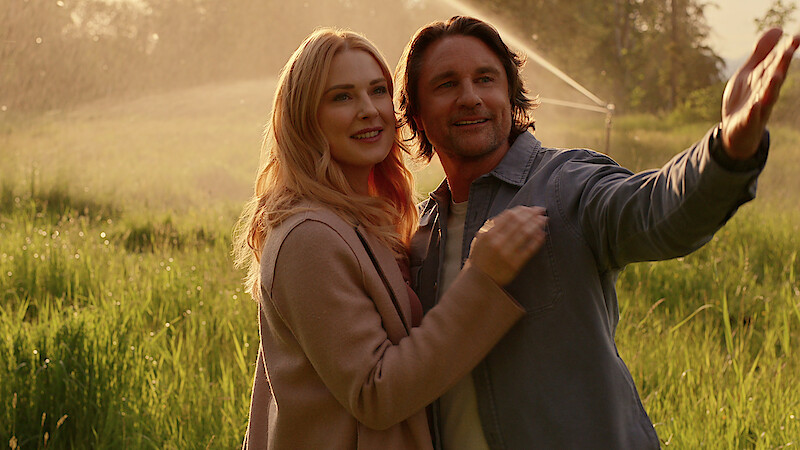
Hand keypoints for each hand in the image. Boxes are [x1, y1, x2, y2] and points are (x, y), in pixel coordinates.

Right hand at [466, 206, 547, 285]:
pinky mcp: (514, 265)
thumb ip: (491, 226)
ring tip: (544, 220)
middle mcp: (497, 243)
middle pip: (519, 222)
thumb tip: (510, 213)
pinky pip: (529, 250)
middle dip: (532, 214)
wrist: (479, 281)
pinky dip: (537, 240)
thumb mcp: (480, 239)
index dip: (522, 210)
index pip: (509, 216)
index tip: (530, 208)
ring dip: (537, 224)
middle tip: (541, 210)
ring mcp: (506, 254)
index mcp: (488, 234)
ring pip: (526, 234)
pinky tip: (542, 235)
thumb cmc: (480, 258)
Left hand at [721, 28, 799, 159]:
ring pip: (766, 96)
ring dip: (771, 86)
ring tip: (776, 75)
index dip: (785, 50)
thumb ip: (761, 52)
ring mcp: (756, 108)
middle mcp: (765, 92)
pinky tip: (755, 105)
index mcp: (766, 79)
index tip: (796, 37)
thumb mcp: (749, 72)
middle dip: (781, 64)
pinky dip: (753, 111)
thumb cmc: (745, 99)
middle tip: (789, 49)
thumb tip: (778, 29)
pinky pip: (750, 117)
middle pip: (775, 77)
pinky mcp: (745, 122)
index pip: (777, 62)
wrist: (735, 131)